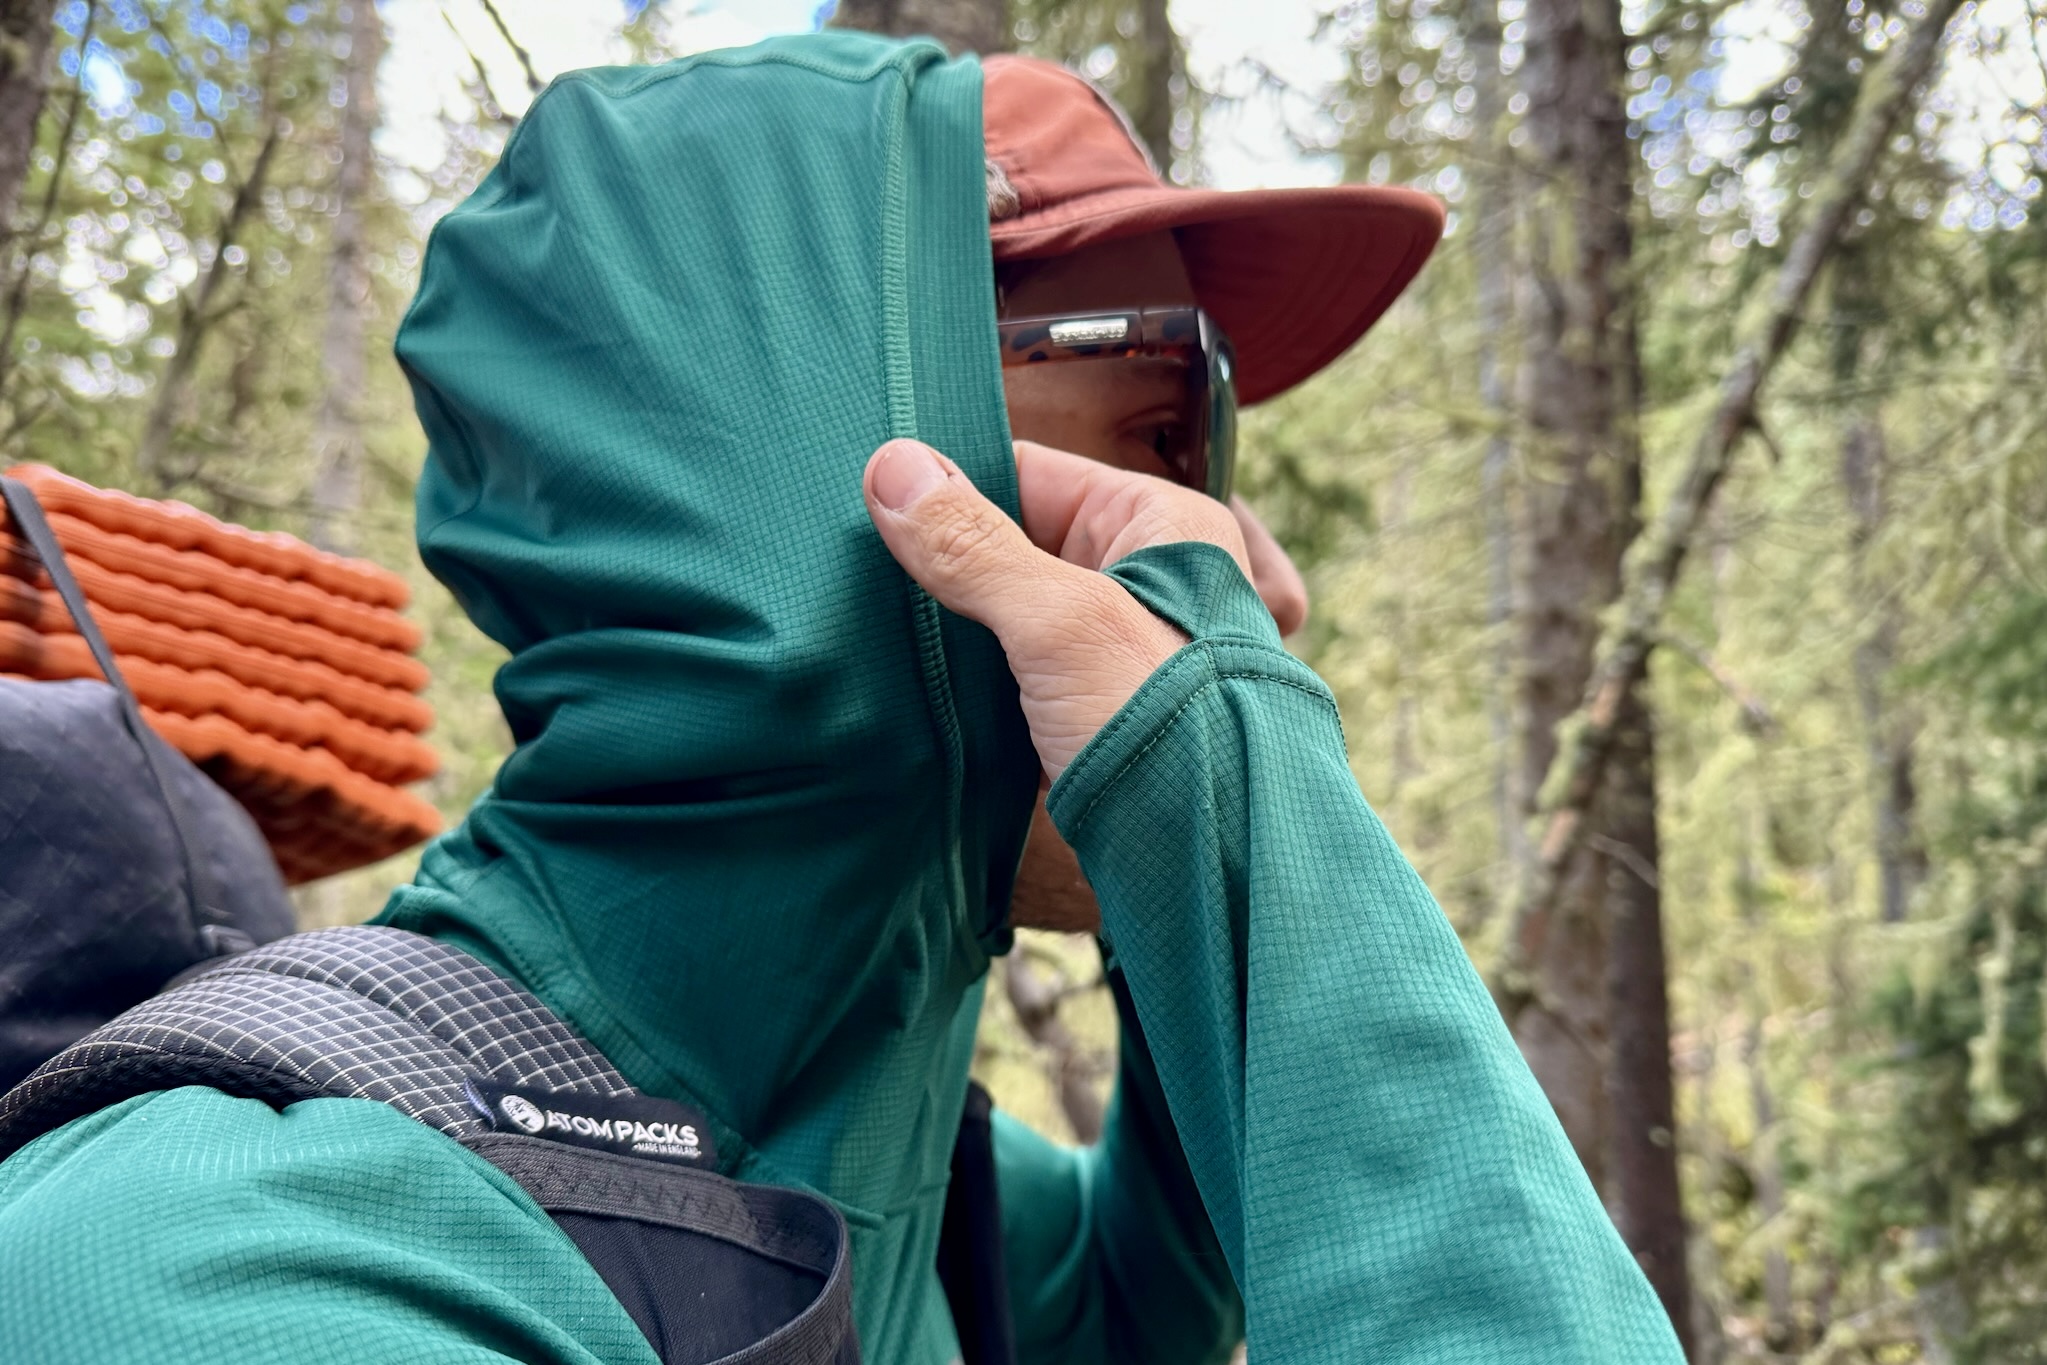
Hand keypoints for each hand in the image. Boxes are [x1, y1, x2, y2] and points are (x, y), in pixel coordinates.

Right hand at [863, 438, 1249, 781]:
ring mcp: (1119, 647)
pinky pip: (1014, 671)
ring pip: (1009, 611)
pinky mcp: (1092, 711)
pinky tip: (913, 683)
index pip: (1033, 473)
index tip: (868, 502)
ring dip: (952, 624)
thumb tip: (890, 467)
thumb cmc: (1165, 722)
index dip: (952, 485)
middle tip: (855, 570)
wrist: (1216, 861)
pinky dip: (969, 676)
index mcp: (1160, 523)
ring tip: (872, 625)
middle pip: (1015, 542)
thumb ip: (973, 547)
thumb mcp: (1061, 620)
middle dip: (944, 559)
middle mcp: (1145, 575)